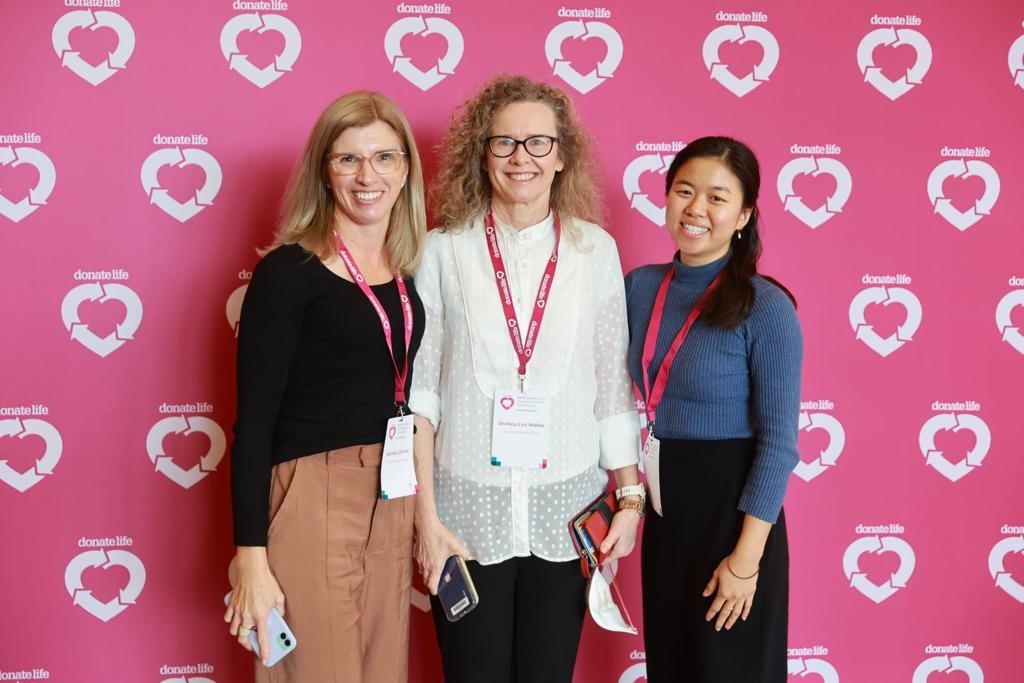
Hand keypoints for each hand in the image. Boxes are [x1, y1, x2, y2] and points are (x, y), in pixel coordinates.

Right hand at [223, 547, 285, 664]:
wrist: (252, 569)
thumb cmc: (266, 581)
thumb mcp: (279, 597)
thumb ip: (280, 610)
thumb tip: (278, 616)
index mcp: (260, 615)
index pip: (262, 638)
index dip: (264, 650)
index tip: (265, 659)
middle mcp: (247, 615)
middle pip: (243, 638)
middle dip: (247, 644)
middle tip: (252, 644)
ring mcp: (238, 611)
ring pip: (234, 630)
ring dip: (239, 633)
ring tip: (245, 630)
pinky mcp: (232, 605)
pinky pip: (227, 618)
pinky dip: (231, 621)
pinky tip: (237, 618)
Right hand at [415, 516, 468, 594]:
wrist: (426, 525)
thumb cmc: (439, 535)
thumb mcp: (455, 544)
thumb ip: (463, 552)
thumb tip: (467, 556)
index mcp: (435, 566)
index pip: (432, 585)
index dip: (435, 590)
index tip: (438, 591)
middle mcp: (426, 566)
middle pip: (426, 581)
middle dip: (432, 583)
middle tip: (439, 579)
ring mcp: (420, 560)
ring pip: (422, 572)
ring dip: (428, 574)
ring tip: (435, 568)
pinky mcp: (417, 554)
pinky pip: (420, 564)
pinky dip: (425, 565)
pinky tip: (431, 558)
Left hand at [599, 508, 640, 563]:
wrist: (632, 514)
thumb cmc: (624, 520)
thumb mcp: (613, 531)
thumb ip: (608, 542)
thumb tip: (602, 551)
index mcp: (621, 550)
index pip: (608, 560)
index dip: (600, 559)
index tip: (594, 556)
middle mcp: (625, 551)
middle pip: (611, 556)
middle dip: (604, 553)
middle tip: (597, 547)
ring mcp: (628, 548)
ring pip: (615, 552)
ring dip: (608, 549)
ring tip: (603, 542)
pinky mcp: (628, 544)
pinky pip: (618, 548)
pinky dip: (613, 546)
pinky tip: (611, 540)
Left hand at [702, 554, 758, 630]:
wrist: (745, 561)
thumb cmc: (730, 565)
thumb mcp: (716, 574)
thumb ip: (711, 586)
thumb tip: (704, 594)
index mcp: (723, 592)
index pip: (715, 606)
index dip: (711, 613)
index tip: (708, 619)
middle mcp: (733, 597)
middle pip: (725, 612)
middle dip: (720, 620)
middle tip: (718, 628)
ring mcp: (743, 596)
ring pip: (737, 612)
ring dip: (732, 620)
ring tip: (728, 626)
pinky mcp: (750, 593)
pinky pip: (748, 606)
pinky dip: (745, 613)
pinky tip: (743, 618)